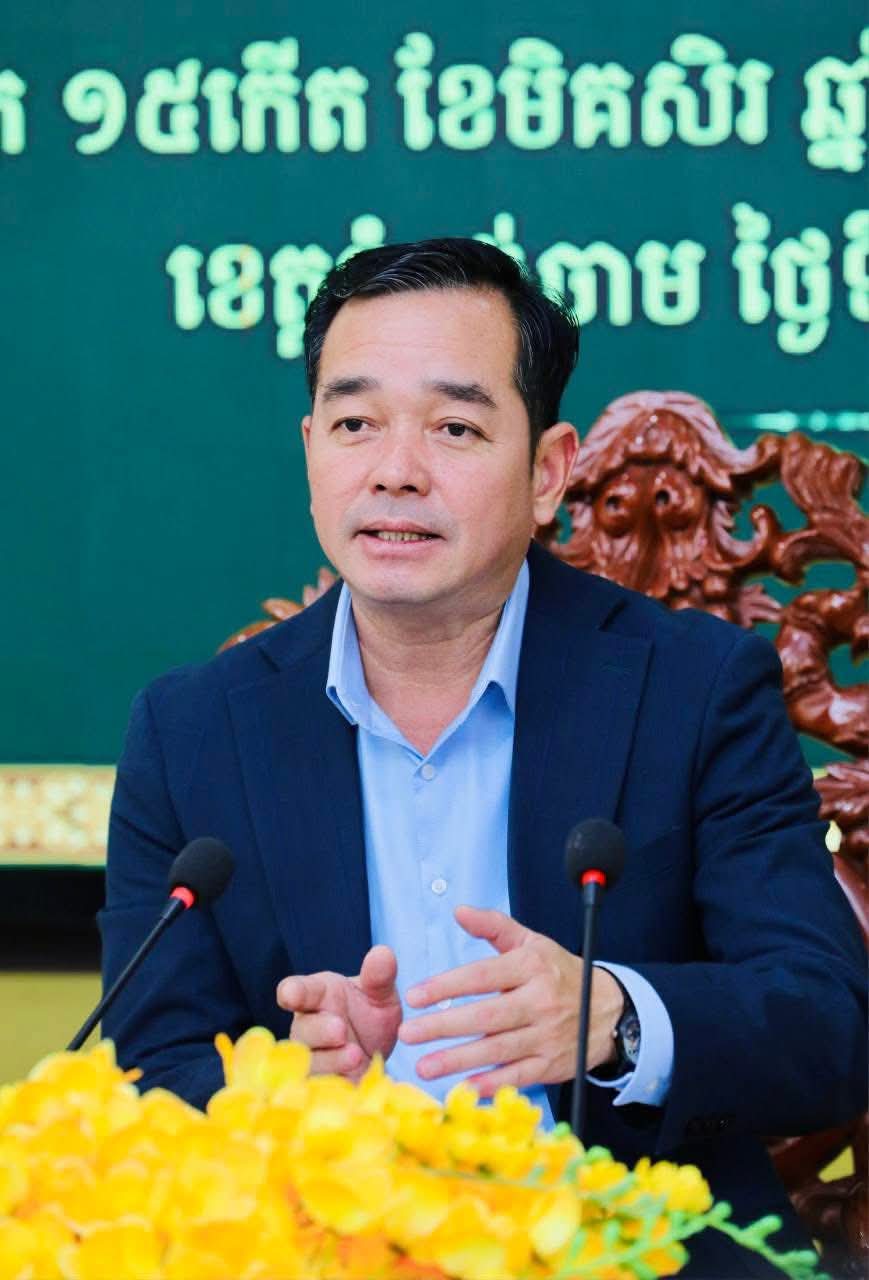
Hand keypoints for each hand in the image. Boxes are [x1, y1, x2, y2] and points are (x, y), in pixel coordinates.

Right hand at [276, 944, 401, 1081]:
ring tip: (356, 1055)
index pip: (298, 991)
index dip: (292, 992)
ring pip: (311, 1062)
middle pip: (304, 1030)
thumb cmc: (370, 1016)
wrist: (376, 1056)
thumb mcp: (380, 994)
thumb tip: (383, 953)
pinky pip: (320, 1090)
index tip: (290, 994)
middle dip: (320, 1030)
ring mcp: (311, 1059)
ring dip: (331, 1060)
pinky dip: (337, 1086)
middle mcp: (307, 1028)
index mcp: (317, 996)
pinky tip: (356, 1082)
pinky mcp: (319, 1088)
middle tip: (341, 1029)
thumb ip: (380, 976)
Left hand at [397, 906, 623, 1095]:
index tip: (414, 995)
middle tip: (407, 1033)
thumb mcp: (531, 942)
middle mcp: (539, 1001)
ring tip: (423, 1066)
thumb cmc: (558, 972)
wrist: (608, 1009)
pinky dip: (491, 1083)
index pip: (482, 977)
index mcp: (531, 967)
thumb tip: (459, 911)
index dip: (446, 986)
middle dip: (443, 1027)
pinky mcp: (551, 1065)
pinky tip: (463, 1088)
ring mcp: (546, 1036)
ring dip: (457, 1060)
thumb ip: (493, 925)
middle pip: (485, 1016)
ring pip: (497, 1049)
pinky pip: (517, 1076)